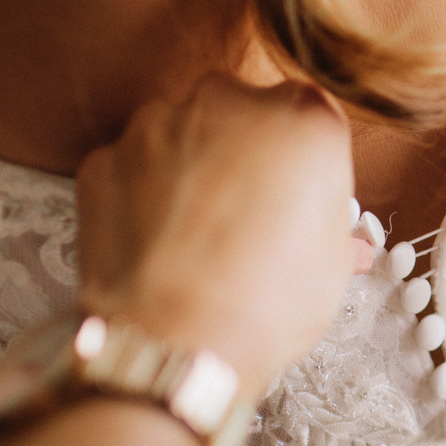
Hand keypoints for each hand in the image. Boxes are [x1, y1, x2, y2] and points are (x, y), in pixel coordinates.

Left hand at [76, 75, 365, 397]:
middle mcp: (228, 102)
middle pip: (242, 111)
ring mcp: (157, 126)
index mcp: (303, 119)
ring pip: (181, 134)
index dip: (305, 159)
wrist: (175, 343)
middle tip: (248, 214)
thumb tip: (341, 242)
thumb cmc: (268, 304)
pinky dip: (142, 194)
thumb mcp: (330, 269)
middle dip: (244, 151)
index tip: (301, 193)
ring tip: (197, 234)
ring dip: (190, 168)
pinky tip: (158, 243)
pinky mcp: (104, 159)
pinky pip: (132, 167)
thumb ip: (332, 231)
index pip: (310, 115)